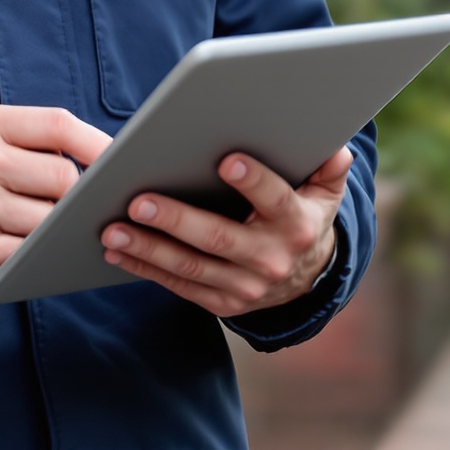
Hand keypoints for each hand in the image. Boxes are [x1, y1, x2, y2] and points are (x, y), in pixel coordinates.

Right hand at [0, 104, 111, 292]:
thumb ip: (29, 138)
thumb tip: (101, 155)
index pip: (57, 125)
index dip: (97, 142)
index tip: (120, 157)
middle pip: (63, 176)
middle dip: (77, 192)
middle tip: (78, 200)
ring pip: (52, 218)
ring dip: (60, 224)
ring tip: (55, 222)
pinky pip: (31, 251)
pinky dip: (41, 250)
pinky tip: (39, 247)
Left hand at [99, 146, 352, 317]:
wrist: (306, 280)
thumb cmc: (304, 217)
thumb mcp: (324, 193)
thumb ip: (329, 168)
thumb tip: (336, 147)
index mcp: (296, 225)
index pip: (276, 201)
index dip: (254, 182)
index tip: (226, 160)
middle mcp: (271, 260)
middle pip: (219, 239)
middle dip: (177, 220)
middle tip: (138, 200)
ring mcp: (245, 287)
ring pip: (191, 267)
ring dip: (148, 249)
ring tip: (113, 230)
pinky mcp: (223, 303)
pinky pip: (180, 286)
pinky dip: (146, 269)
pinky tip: (117, 252)